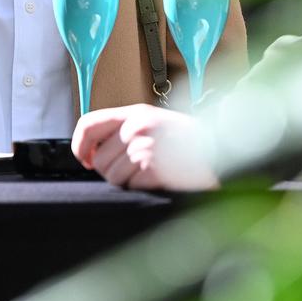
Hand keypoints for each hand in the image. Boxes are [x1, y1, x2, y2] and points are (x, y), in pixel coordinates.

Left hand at [71, 105, 218, 191]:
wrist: (221, 147)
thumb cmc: (188, 140)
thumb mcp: (155, 122)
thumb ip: (126, 130)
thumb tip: (94, 152)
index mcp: (134, 113)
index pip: (88, 125)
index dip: (80, 146)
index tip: (87, 160)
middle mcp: (137, 126)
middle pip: (100, 160)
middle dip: (111, 171)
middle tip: (134, 170)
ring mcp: (145, 145)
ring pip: (113, 176)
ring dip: (128, 181)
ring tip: (150, 172)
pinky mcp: (154, 166)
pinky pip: (131, 185)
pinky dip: (142, 187)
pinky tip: (158, 178)